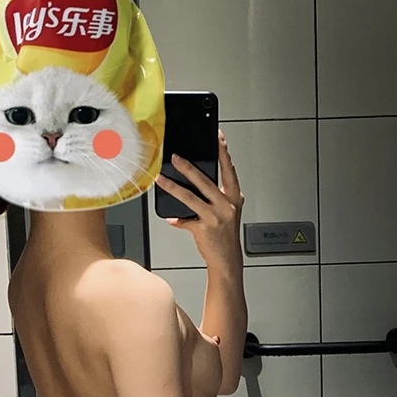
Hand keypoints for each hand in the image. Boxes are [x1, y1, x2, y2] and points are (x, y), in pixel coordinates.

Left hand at [156, 130, 244, 264]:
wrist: (227, 260)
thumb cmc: (226, 235)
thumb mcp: (227, 211)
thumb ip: (217, 196)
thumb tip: (197, 182)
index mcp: (234, 197)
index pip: (229, 170)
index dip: (224, 152)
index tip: (218, 137)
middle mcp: (226, 205)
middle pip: (205, 181)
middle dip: (188, 167)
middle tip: (176, 157)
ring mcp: (215, 217)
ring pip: (190, 197)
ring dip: (173, 187)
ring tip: (162, 178)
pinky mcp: (204, 229)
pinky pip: (185, 221)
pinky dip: (176, 219)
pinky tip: (170, 217)